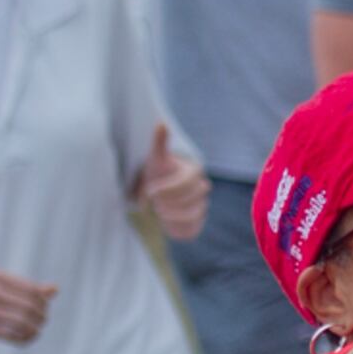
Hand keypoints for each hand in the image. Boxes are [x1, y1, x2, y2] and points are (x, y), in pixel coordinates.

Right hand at [0, 270, 56, 343]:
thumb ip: (26, 286)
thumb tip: (55, 290)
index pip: (32, 290)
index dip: (43, 302)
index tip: (44, 308)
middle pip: (29, 307)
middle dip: (41, 317)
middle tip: (42, 321)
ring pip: (20, 322)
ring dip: (34, 329)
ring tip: (36, 331)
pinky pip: (8, 335)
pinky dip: (23, 338)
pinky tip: (27, 338)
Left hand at [133, 123, 208, 239]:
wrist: (159, 190)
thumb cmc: (158, 172)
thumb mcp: (156, 158)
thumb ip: (159, 143)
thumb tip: (161, 123)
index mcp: (195, 170)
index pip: (188, 182)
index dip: (168, 189)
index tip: (149, 192)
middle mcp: (202, 188)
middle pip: (194, 200)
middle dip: (169, 202)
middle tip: (152, 201)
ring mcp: (201, 206)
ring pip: (194, 216)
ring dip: (173, 216)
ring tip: (158, 212)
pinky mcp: (197, 223)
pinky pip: (192, 230)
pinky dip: (177, 229)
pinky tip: (164, 224)